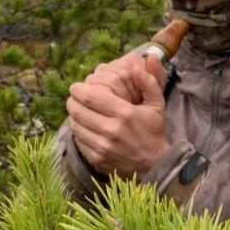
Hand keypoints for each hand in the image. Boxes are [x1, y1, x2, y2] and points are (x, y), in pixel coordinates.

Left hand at [67, 53, 169, 175]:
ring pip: (75, 125)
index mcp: (124, 114)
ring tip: (78, 110)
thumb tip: (139, 64)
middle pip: (78, 110)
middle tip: (74, 96)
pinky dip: (78, 131)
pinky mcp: (96, 158)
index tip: (77, 86)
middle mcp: (111, 130)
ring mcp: (102, 146)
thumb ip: (149, 82)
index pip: (89, 97)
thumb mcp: (157, 105)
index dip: (78, 89)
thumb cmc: (153, 131)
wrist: (154, 165)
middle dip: (72, 100)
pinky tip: (84, 126)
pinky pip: (78, 140)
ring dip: (74, 115)